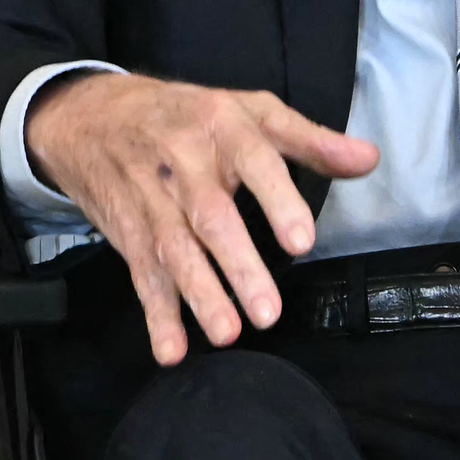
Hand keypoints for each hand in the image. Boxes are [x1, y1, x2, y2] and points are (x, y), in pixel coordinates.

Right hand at [20, 72, 376, 366]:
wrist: (90, 114)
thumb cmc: (188, 114)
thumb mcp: (250, 110)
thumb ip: (310, 139)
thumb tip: (369, 158)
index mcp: (222, 126)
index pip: (255, 161)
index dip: (278, 200)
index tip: (302, 242)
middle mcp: (184, 163)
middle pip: (211, 216)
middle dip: (238, 265)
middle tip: (267, 311)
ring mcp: (151, 199)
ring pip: (176, 250)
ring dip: (199, 295)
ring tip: (227, 334)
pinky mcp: (127, 231)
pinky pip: (141, 275)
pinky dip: (156, 315)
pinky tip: (172, 349)